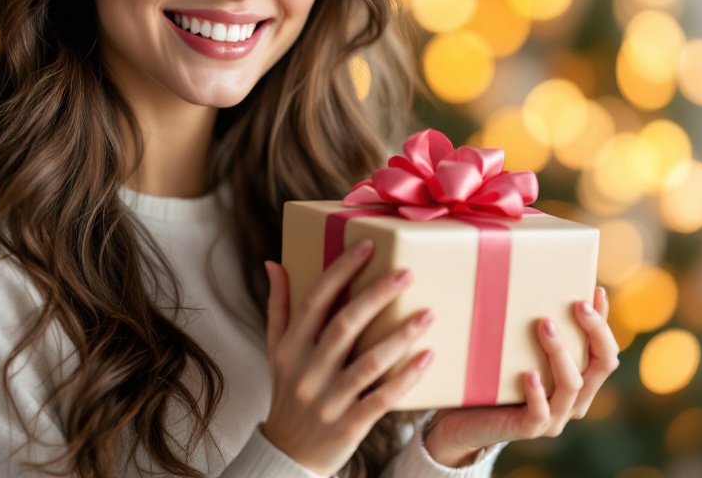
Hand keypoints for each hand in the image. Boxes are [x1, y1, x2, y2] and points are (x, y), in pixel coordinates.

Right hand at [261, 240, 436, 476]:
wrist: (287, 454)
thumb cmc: (287, 391)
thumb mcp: (276, 350)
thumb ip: (278, 307)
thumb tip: (273, 262)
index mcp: (290, 346)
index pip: (315, 300)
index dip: (340, 270)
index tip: (367, 246)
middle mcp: (306, 371)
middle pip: (344, 326)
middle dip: (376, 296)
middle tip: (407, 273)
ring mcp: (327, 400)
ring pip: (368, 363)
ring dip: (400, 337)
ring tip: (427, 314)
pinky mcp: (348, 426)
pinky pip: (381, 399)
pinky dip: (405, 378)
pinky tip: (427, 357)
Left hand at [423, 287, 619, 467]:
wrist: (461, 418)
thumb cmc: (489, 374)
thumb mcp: (512, 346)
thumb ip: (525, 324)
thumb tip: (522, 273)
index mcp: (578, 377)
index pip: (604, 349)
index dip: (605, 322)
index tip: (596, 290)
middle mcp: (573, 398)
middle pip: (602, 364)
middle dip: (595, 331)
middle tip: (577, 304)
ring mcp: (554, 416)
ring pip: (572, 385)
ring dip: (561, 352)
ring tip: (544, 324)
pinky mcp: (529, 429)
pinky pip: (541, 414)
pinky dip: (538, 393)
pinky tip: (528, 373)